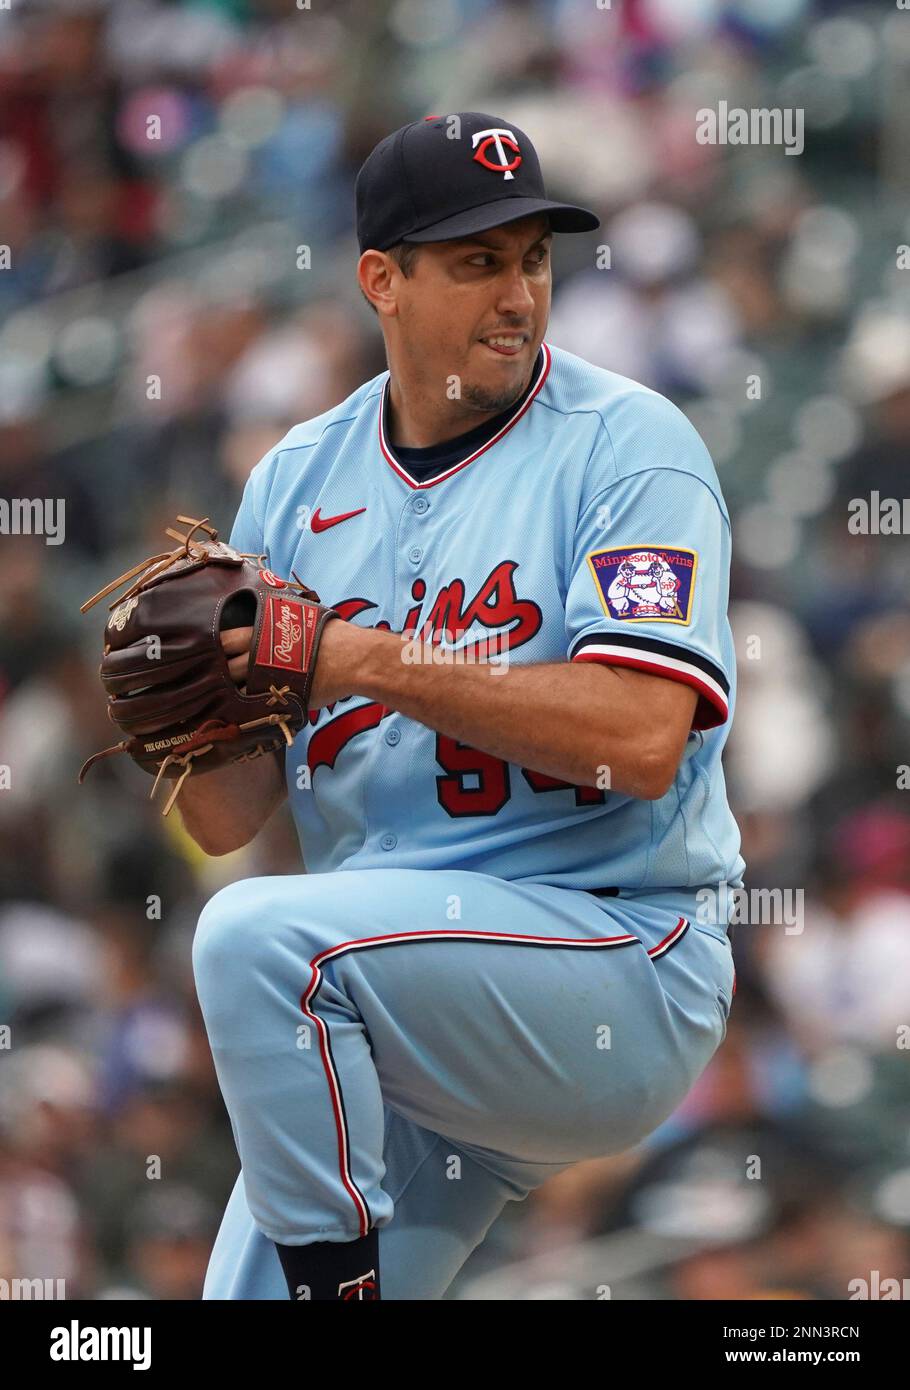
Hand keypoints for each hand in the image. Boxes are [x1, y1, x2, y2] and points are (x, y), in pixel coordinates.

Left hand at [219, 616, 362, 707]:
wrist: (352, 658)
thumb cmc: (331, 634)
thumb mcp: (300, 615)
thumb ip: (279, 620)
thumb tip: (267, 620)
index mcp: (261, 630)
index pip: (225, 639)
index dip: (218, 647)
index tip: (218, 653)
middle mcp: (259, 653)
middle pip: (225, 666)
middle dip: (220, 673)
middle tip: (221, 677)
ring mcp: (266, 677)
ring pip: (236, 688)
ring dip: (232, 692)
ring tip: (232, 694)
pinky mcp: (278, 697)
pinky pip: (254, 705)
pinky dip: (249, 706)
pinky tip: (250, 706)